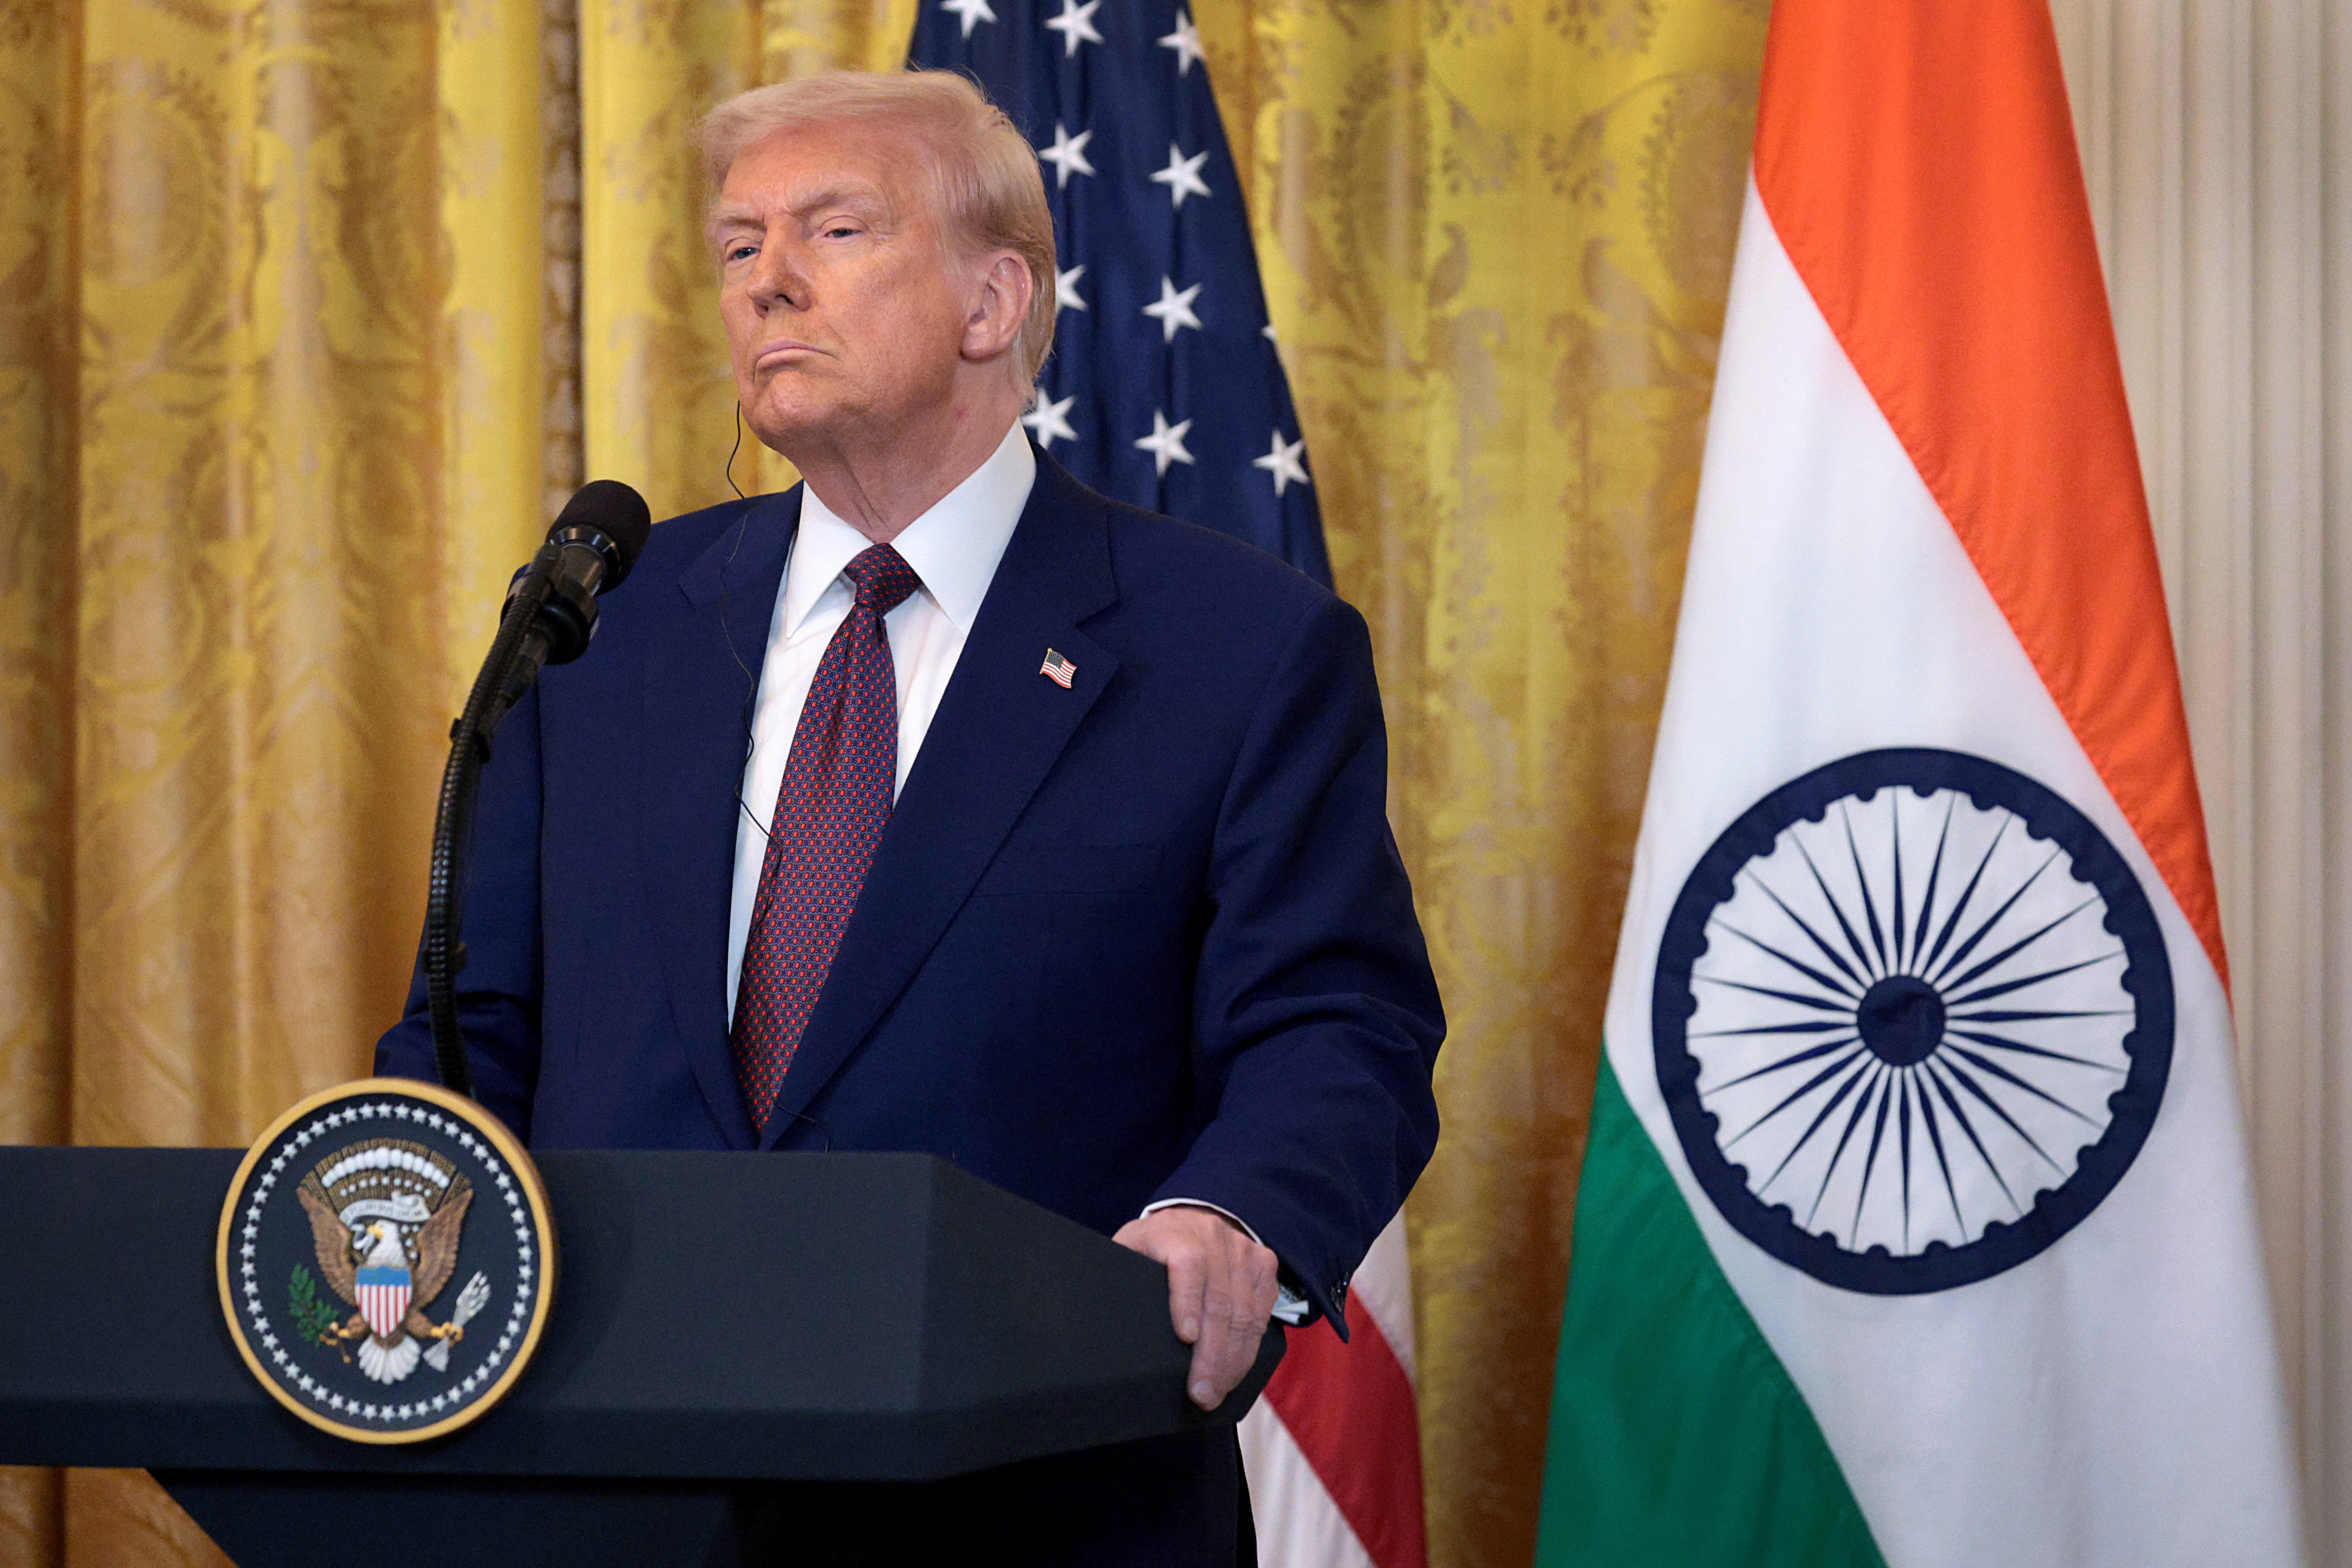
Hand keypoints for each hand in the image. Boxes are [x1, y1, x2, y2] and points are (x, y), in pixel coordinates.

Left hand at [1113, 1205, 1280, 1410]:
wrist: (1194, 1217)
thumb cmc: (1154, 1247)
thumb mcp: (1131, 1252)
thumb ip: (1124, 1279)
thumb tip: (1105, 1328)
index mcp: (1173, 1231)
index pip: (1187, 1263)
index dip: (1187, 1301)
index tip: (1184, 1338)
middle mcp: (1212, 1235)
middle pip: (1219, 1298)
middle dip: (1211, 1354)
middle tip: (1201, 1393)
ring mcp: (1242, 1249)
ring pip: (1244, 1312)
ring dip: (1232, 1360)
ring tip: (1217, 1392)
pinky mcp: (1263, 1264)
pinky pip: (1261, 1313)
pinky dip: (1249, 1348)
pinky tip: (1235, 1371)